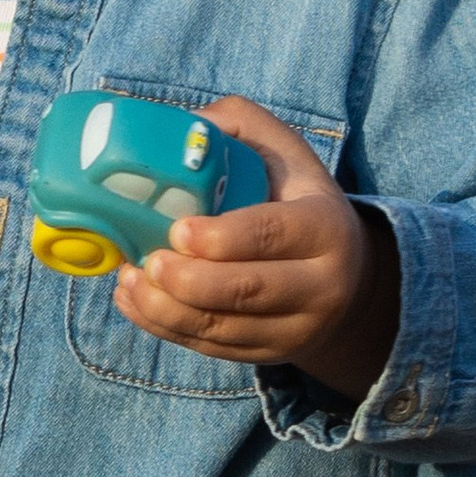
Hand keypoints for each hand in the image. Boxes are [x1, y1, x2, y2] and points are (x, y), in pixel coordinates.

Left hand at [115, 96, 399, 400]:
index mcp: (326, 228)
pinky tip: (135, 301)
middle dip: (186, 280)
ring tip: (129, 281)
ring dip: (164, 308)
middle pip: (245, 290)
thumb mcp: (285, 155)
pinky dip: (166, 328)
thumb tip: (183, 122)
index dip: (221, 237)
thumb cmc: (297, 201)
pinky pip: (211, 348)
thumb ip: (238, 126)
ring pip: (222, 328)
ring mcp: (296, 328)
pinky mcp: (269, 353)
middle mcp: (321, 285)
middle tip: (146, 261)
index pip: (271, 234)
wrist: (346, 278)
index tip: (176, 231)